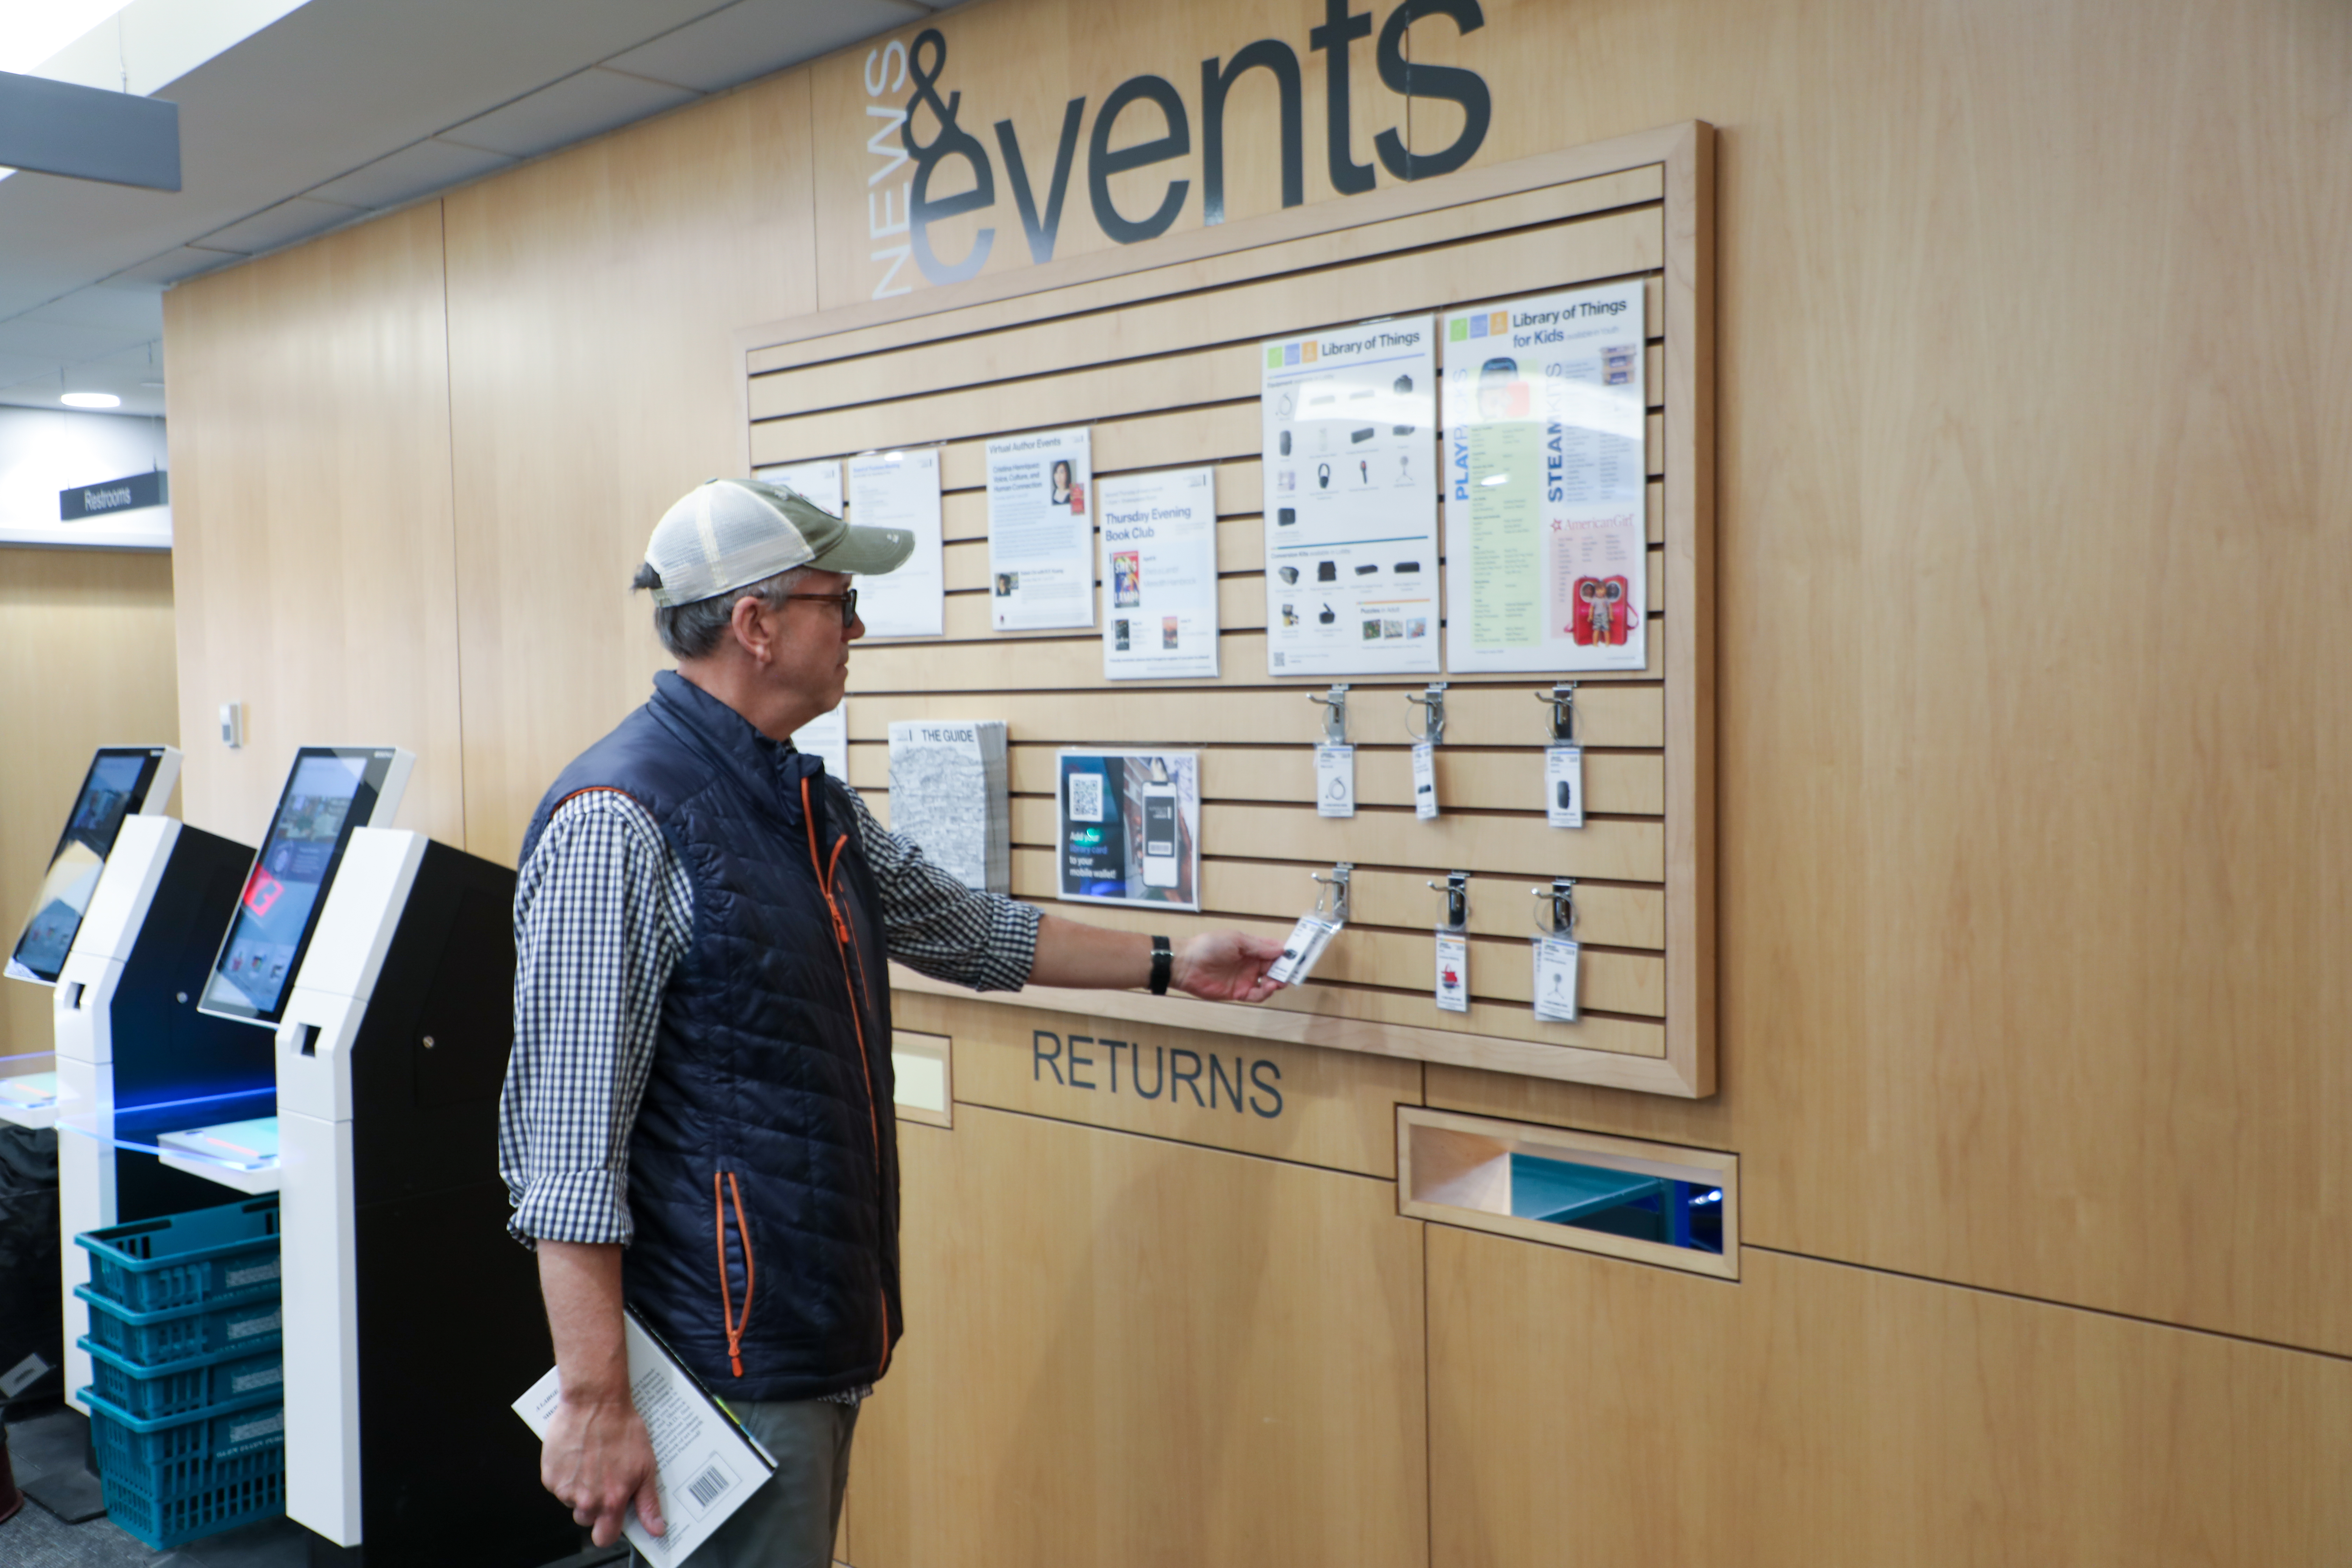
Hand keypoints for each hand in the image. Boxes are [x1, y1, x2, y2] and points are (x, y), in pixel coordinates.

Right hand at [542, 1389, 664, 1547]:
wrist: (595, 1402)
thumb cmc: (622, 1428)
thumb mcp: (646, 1467)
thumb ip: (648, 1503)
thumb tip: (656, 1530)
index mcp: (611, 1501)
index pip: (605, 1538)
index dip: (608, 1530)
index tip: (612, 1519)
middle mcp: (587, 1500)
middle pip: (587, 1519)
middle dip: (595, 1505)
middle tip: (603, 1479)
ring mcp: (565, 1489)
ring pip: (572, 1502)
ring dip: (580, 1489)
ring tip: (592, 1462)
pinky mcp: (550, 1475)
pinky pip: (558, 1486)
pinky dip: (566, 1475)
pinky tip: (577, 1456)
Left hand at [1173, 930, 1289, 1002]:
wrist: (1186, 964)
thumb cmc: (1209, 946)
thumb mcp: (1236, 940)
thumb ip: (1258, 947)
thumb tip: (1281, 950)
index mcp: (1251, 948)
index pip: (1274, 950)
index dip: (1286, 953)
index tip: (1299, 955)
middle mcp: (1251, 963)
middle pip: (1275, 968)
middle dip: (1285, 970)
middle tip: (1293, 972)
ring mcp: (1246, 979)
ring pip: (1269, 983)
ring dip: (1277, 982)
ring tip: (1277, 981)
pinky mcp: (1239, 993)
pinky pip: (1257, 995)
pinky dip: (1265, 993)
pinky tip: (1267, 988)